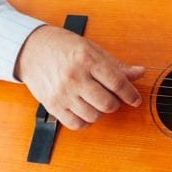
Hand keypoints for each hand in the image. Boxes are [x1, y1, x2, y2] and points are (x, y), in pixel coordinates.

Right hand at [13, 25, 145, 129]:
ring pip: (94, 116)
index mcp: (88, 60)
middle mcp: (75, 77)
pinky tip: (86, 111)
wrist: (32, 49)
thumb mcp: (93, 50)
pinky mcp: (52, 105)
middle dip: (116, 103)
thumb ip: (117, 65)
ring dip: (101, 112)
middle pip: (107, 103)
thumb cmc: (65, 47)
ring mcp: (62, 93)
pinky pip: (76, 124)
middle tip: (114, 97)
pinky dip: (86, 121)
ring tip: (98, 102)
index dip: (131, 94)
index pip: (117, 83)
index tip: (136, 99)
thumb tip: (140, 73)